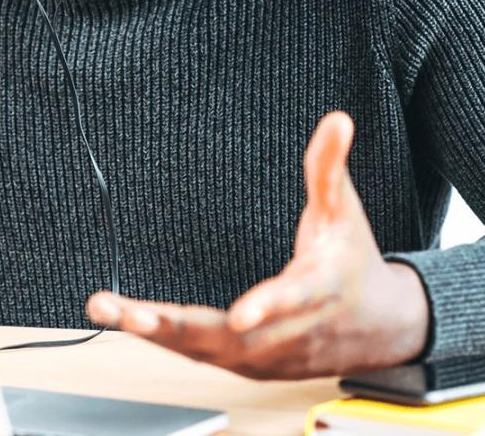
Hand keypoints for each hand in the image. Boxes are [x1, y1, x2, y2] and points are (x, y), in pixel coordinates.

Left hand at [86, 111, 429, 379]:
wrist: (377, 326)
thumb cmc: (352, 262)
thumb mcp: (345, 212)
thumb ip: (330, 167)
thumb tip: (337, 119)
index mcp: (318, 290)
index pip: (293, 302)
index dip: (267, 307)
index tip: (242, 315)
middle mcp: (289, 333)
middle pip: (232, 339)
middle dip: (177, 328)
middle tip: (130, 315)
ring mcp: (267, 356)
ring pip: (206, 350)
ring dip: (155, 334)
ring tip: (107, 309)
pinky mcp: (247, 365)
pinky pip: (199, 353)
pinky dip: (162, 340)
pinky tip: (126, 321)